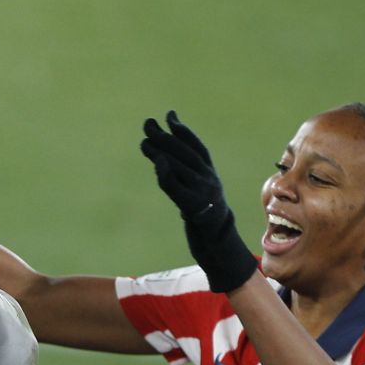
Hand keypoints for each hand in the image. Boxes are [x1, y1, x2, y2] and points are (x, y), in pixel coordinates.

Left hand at [140, 111, 257, 293]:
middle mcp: (210, 181)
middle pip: (186, 154)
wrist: (220, 248)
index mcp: (211, 176)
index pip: (198, 148)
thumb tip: (164, 159)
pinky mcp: (195, 208)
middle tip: (148, 124)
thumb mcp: (196, 195)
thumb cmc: (204, 221)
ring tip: (145, 140)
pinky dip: (166, 173)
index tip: (170, 116)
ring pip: (181, 167)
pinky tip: (157, 163)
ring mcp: (204, 194)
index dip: (184, 132)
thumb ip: (185, 178)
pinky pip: (177, 187)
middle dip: (166, 136)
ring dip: (161, 151)